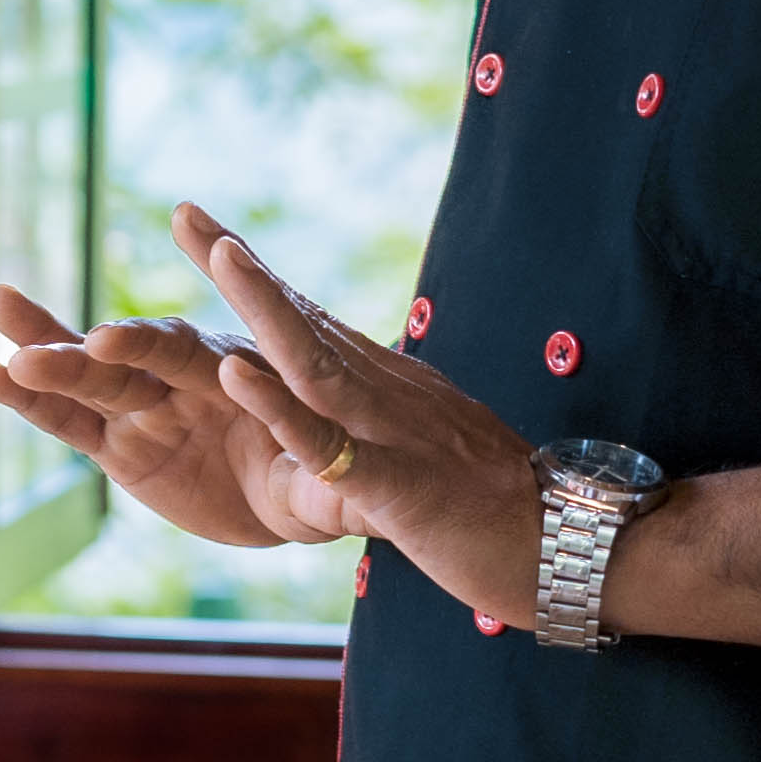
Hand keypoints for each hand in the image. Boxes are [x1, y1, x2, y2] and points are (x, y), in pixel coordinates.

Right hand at [0, 283, 328, 549]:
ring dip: (42, 356)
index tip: (111, 341)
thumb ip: (325, 478)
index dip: (148, 347)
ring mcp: (145, 410)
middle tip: (32, 340)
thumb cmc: (321, 475)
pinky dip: (31, 403)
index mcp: (234, 370)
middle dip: (80, 350)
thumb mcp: (330, 486)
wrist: (295, 490)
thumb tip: (345, 485)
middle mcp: (183, 381)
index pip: (189, 354)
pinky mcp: (120, 447)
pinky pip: (69, 424)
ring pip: (85, 379)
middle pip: (127, 360)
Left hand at [161, 202, 551, 623]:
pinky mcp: (402, 486)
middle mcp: (387, 393)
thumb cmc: (497, 506)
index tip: (202, 227)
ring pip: (316, 363)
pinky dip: (283, 411)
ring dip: (265, 308)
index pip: (309, 318)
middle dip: (242, 268)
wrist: (575, 549)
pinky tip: (238, 377)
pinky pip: (333, 446)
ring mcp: (396, 433)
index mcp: (387, 387)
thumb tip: (349, 386)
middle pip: (302, 320)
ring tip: (221, 256)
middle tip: (185, 212)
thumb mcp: (427, 445)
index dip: (256, 275)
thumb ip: (384, 413)